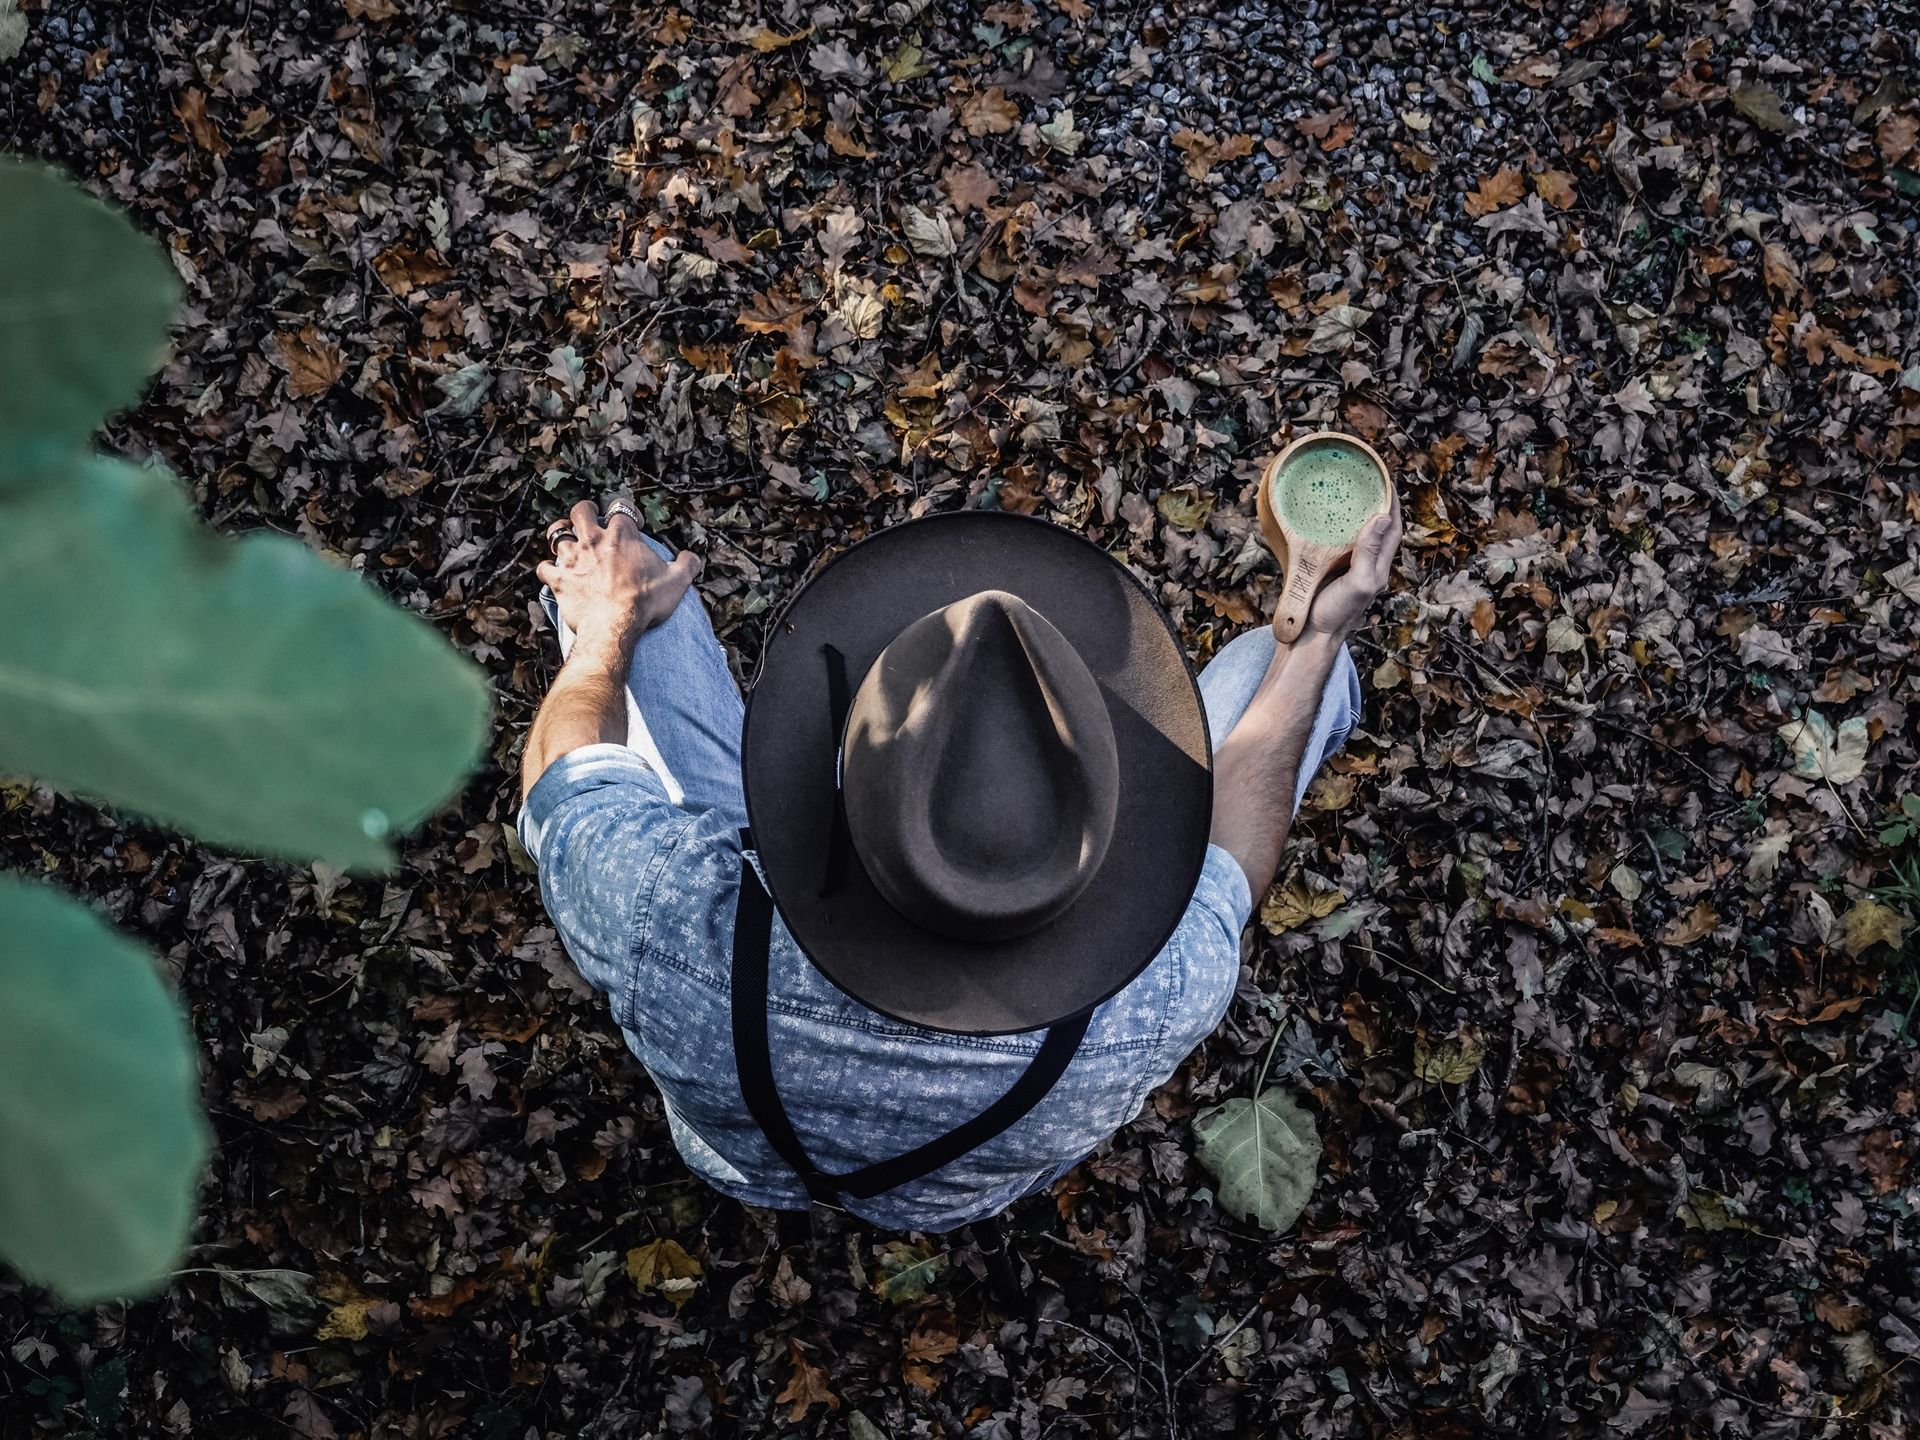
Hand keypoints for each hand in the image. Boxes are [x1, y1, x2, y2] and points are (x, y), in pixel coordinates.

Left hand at [536, 500, 699, 655]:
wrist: (616, 626)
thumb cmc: (646, 602)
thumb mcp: (677, 582)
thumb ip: (688, 564)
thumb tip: (692, 557)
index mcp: (622, 535)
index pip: (621, 508)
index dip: (627, 513)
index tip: (633, 525)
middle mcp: (594, 540)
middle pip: (580, 511)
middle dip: (585, 511)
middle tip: (591, 519)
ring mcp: (573, 559)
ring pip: (556, 535)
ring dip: (561, 537)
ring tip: (568, 543)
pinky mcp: (560, 580)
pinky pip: (544, 568)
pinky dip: (547, 569)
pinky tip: (554, 574)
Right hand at [1299, 487, 1401, 642]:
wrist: (1310, 637)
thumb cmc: (1336, 613)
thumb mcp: (1358, 582)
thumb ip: (1370, 552)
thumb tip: (1382, 517)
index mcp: (1379, 566)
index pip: (1393, 527)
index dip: (1392, 502)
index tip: (1384, 478)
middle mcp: (1366, 564)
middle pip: (1378, 527)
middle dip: (1376, 502)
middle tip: (1365, 477)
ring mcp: (1347, 567)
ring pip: (1357, 533)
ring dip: (1356, 512)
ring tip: (1346, 490)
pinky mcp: (1328, 569)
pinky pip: (1337, 541)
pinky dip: (1336, 525)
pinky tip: (1324, 517)